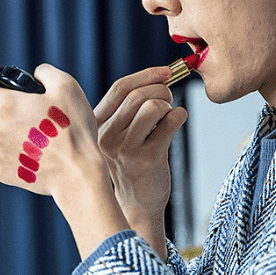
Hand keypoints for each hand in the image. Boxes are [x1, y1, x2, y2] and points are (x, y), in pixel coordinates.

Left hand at [0, 64, 129, 257]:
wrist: (78, 174)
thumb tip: (36, 73)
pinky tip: (32, 154)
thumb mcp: (67, 86)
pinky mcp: (0, 171)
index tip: (4, 91)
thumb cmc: (74, 129)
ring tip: (35, 138)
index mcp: (6, 105)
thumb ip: (45, 72)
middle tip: (28, 115)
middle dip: (1, 109)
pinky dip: (11, 153)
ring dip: (7, 132)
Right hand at [94, 66, 187, 253]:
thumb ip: (128, 108)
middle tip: (169, 100)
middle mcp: (105, 136)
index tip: (166, 71)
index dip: (145, 75)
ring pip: (154, 106)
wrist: (137, 203)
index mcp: (96, 126)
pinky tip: (175, 125)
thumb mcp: (119, 134)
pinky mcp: (147, 158)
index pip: (120, 88)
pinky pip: (171, 121)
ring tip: (167, 117)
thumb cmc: (132, 162)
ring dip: (169, 106)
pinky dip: (179, 117)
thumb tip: (161, 76)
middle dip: (162, 91)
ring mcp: (125, 149)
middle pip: (138, 95)